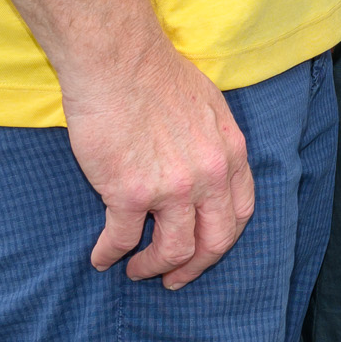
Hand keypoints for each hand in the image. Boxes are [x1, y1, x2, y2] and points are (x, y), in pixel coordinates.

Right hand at [58, 39, 254, 286]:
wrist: (119, 61)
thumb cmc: (157, 76)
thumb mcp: (209, 107)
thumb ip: (213, 143)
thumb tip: (208, 168)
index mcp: (230, 152)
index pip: (240, 212)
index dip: (222, 240)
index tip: (205, 250)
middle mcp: (209, 175)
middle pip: (213, 242)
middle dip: (193, 268)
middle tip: (174, 279)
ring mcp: (172, 187)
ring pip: (173, 251)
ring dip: (153, 267)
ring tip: (136, 269)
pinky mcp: (130, 193)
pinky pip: (122, 240)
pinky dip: (109, 255)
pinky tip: (101, 258)